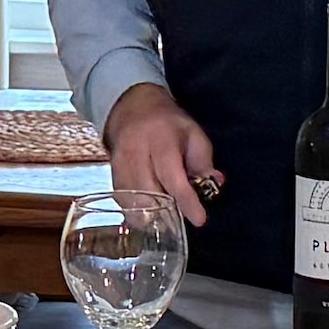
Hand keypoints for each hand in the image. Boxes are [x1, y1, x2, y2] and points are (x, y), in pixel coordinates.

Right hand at [102, 82, 219, 228]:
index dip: (186, 201)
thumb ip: (204, 160)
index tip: (199, 219)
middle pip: (151, 194)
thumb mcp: (193, 133)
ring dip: (153, 216)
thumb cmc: (168, 124)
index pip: (172, 176)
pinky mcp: (112, 177)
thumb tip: (215, 183)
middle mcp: (135, 154)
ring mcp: (120, 167)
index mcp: (160, 140)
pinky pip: (125, 204)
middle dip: (169, 212)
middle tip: (183, 217)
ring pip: (135, 203)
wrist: (132, 109)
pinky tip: (151, 214)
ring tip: (168, 218)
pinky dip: (139, 214)